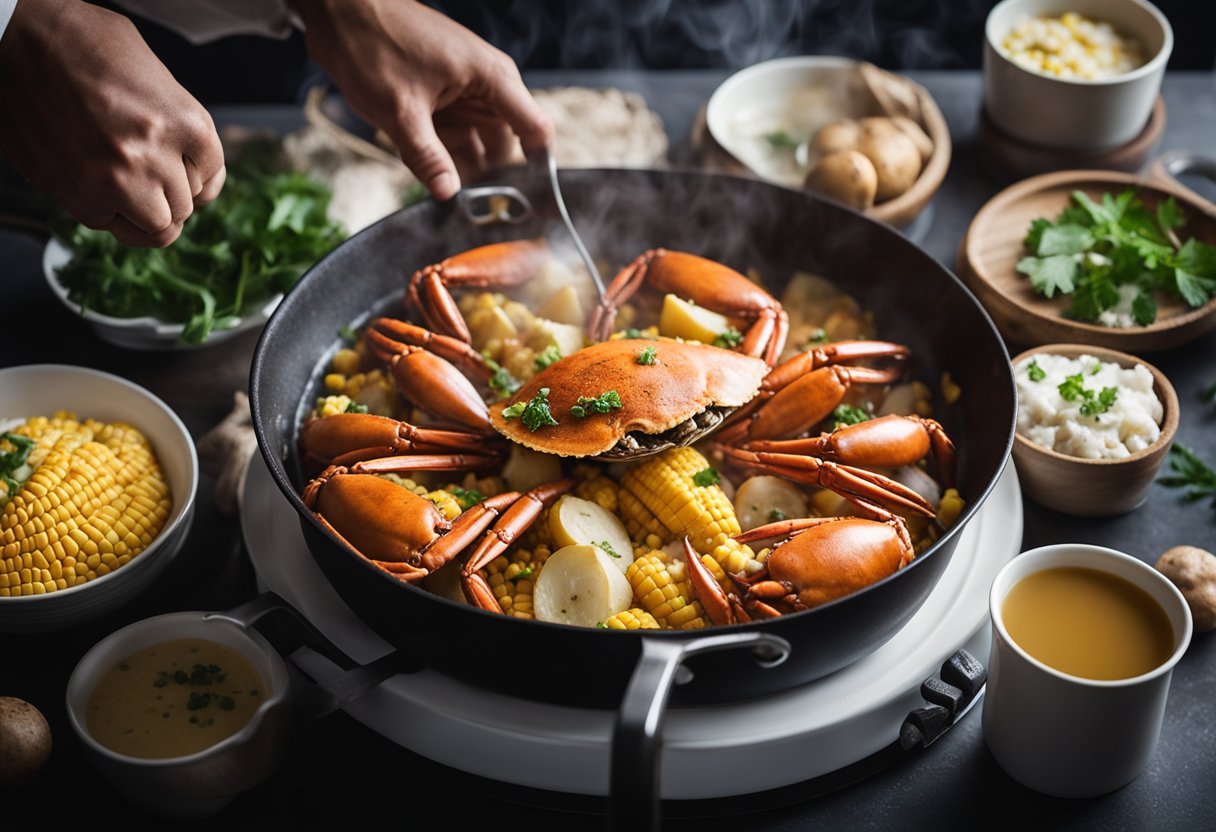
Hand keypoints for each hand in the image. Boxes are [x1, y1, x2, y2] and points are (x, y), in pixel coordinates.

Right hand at [0, 0, 224, 246]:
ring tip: (129, 188)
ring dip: (144, 212)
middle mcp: (153, 154)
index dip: (197, 174)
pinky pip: (104, 222)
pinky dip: (104, 209)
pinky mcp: (70, 190)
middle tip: (150, 175)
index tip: (182, 169)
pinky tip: (94, 179)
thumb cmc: (85, 43)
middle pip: (185, 206)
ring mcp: (111, 177)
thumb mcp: (155, 73)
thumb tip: (197, 173)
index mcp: (185, 120)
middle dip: (170, 193)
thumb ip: (182, 124)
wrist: (16, 35)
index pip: (213, 175)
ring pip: (155, 227)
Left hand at [291, 0, 553, 200]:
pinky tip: (441, 185)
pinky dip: (449, 161)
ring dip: (472, 174)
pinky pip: (458, 139)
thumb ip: (428, 157)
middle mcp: (487, 87)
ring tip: (464, 211)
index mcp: (492, 79)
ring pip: (482, 147)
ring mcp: (466, 95)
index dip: (538, 170)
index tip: (532, 207)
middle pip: (509, 147)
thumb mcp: (399, 111)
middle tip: (486, 220)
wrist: (340, 12)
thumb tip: (449, 194)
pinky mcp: (446, 102)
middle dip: (499, 182)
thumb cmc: (373, 43)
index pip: (537, 131)